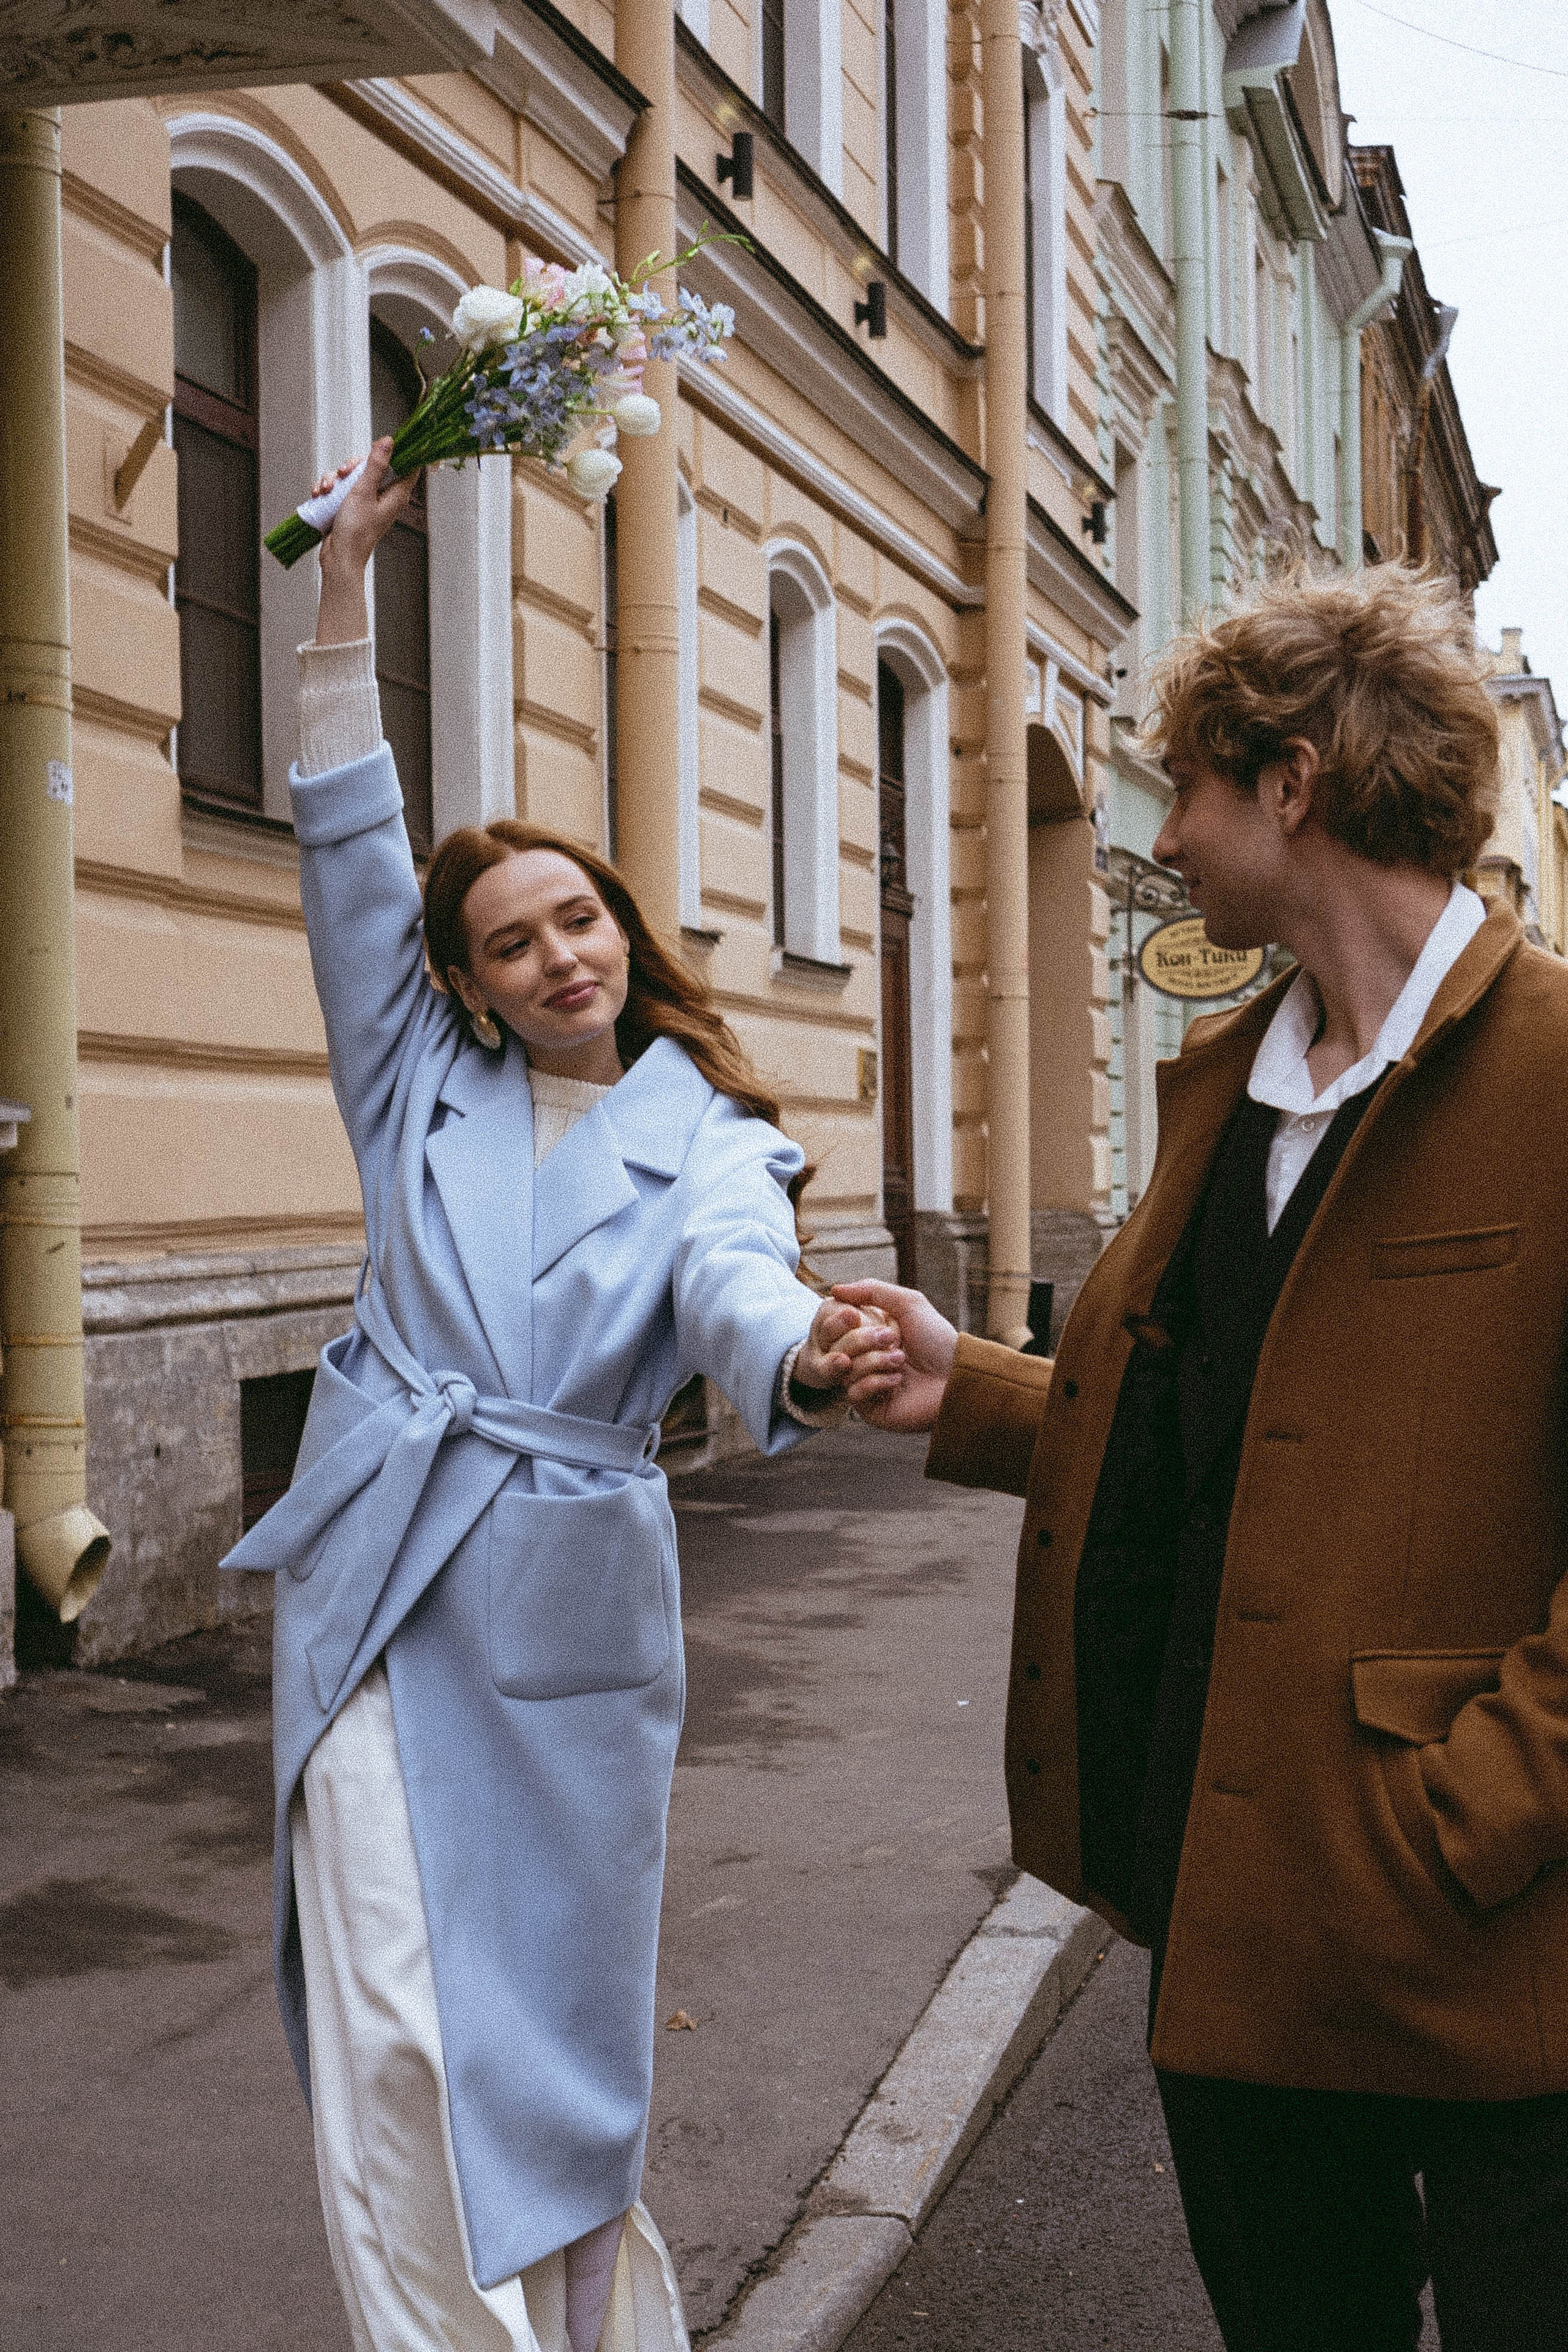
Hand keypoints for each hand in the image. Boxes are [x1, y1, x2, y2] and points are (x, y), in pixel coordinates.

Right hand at [313, 438, 418, 645]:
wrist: (338, 558)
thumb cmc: (355, 531)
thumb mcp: (363, 492)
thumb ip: (375, 465)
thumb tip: (389, 441)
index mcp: (396, 494)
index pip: (409, 466)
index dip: (403, 450)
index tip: (394, 439)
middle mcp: (384, 496)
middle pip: (373, 465)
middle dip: (353, 464)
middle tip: (345, 471)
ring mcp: (366, 501)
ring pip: (352, 475)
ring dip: (335, 478)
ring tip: (326, 489)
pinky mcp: (350, 506)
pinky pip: (341, 488)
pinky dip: (329, 489)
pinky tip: (319, 494)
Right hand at [830, 1280, 956, 1431]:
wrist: (957, 1375)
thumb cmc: (937, 1339)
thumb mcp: (909, 1303)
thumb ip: (872, 1290)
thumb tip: (835, 1289)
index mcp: (867, 1334)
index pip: (833, 1328)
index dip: (838, 1322)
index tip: (854, 1316)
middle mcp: (863, 1358)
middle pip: (835, 1348)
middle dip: (862, 1340)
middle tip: (891, 1339)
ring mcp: (865, 1383)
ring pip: (844, 1370)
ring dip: (874, 1361)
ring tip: (901, 1360)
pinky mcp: (871, 1408)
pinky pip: (853, 1393)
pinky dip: (875, 1382)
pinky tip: (898, 1380)